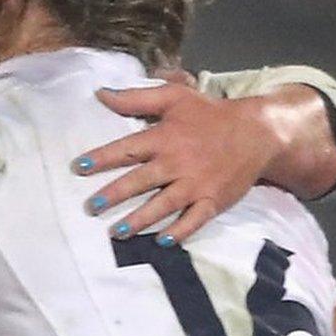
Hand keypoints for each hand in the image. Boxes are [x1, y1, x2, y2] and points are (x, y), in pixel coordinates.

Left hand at [76, 84, 279, 245]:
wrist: (256, 133)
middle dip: (114, 195)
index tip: (79, 167)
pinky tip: (161, 241)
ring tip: (115, 232)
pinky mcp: (213, 200)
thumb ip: (135, 98)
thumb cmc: (209, 114)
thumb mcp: (174, 97)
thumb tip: (100, 94)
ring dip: (138, 220)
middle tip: (91, 207)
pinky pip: (194, 220)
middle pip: (140, 181)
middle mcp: (177, 163)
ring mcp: (196, 184)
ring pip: (162, 205)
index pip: (127, 149)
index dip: (102, 158)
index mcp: (164, 137)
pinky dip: (179, 232)